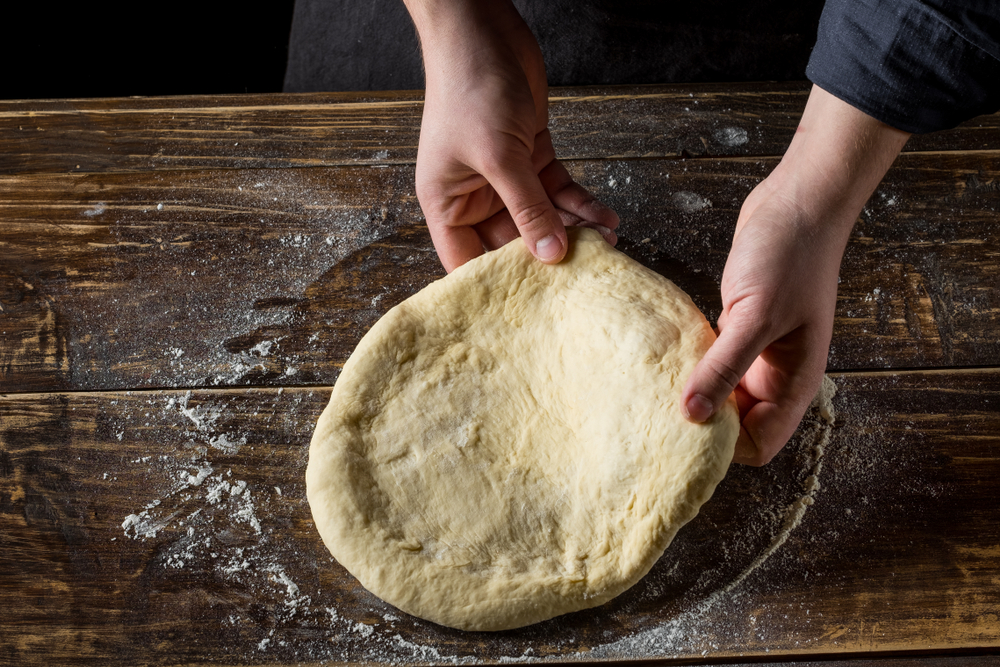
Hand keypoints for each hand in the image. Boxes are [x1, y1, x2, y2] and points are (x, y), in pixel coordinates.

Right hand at [404, 0, 617, 271]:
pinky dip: (581, 204)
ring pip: (542, 219)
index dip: (496, 285)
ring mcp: (505, 179)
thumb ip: (527, 208)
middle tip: (584, 275)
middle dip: (548, 257)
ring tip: (606, 243)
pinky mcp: (531, 159)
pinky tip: (605, 216)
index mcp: (446, 204)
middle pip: (512, 245)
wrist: (483, 32)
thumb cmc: (469, 89)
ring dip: (574, 230)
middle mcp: (473, 197)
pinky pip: (558, 193)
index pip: (467, 262)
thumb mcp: (498, 156)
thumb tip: (550, 256)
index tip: (533, 307)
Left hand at [682, 85, 909, 464]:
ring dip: (692, 393)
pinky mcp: (738, 327)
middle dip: (701, 425)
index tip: (680, 438)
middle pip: (736, 424)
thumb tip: (691, 416)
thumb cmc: (790, 256)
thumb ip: (724, 367)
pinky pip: (711, 361)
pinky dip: (691, 364)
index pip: (758, 443)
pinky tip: (664, 358)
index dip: (723, 448)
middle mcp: (776, 375)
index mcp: (793, 383)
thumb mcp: (755, 316)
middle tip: (653, 418)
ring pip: (720, 392)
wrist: (799, 201)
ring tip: (651, 391)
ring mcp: (757, 351)